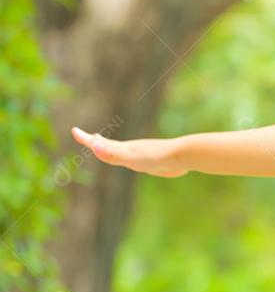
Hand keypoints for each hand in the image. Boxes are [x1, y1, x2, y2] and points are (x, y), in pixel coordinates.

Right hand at [71, 126, 187, 177]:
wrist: (183, 155)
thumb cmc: (157, 157)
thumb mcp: (131, 157)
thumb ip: (113, 154)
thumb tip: (95, 146)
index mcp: (124, 149)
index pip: (101, 144)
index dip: (87, 139)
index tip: (74, 130)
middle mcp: (131, 149)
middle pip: (110, 145)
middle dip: (96, 142)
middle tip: (87, 137)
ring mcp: (142, 154)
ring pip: (123, 150)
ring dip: (112, 148)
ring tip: (105, 145)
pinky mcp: (153, 161)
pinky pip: (135, 158)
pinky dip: (128, 156)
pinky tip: (133, 158)